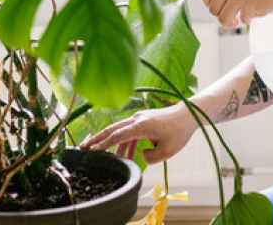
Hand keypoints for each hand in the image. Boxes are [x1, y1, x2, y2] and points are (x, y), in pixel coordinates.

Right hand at [80, 103, 195, 163]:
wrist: (189, 115)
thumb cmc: (180, 131)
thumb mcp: (167, 151)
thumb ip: (151, 157)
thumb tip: (140, 155)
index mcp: (141, 125)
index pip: (118, 135)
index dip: (104, 144)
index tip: (92, 150)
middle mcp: (137, 119)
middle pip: (112, 129)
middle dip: (97, 139)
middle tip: (83, 148)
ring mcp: (139, 119)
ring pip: (120, 132)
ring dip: (112, 145)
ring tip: (103, 157)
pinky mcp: (143, 121)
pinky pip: (129, 133)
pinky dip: (125, 144)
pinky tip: (125, 156)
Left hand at [201, 0, 272, 28]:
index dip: (210, 4)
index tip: (218, 8)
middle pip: (213, 8)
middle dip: (222, 15)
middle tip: (232, 17)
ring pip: (223, 18)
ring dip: (231, 22)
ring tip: (238, 20)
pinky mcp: (248, 4)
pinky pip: (241, 20)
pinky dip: (247, 20)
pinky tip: (254, 13)